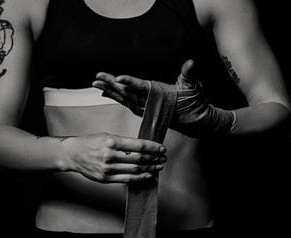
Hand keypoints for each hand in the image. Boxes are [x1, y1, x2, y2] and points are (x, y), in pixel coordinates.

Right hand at [62, 133, 166, 183]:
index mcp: (112, 141)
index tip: (162, 148)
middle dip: (154, 158)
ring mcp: (108, 168)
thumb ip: (124, 143)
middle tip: (163, 158)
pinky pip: (127, 180)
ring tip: (159, 166)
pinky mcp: (106, 178)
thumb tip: (144, 148)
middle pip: (139, 158)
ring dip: (150, 168)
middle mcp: (110, 155)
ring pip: (135, 169)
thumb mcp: (107, 136)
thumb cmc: (92, 143)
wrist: (73, 154)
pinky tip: (149, 175)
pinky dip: (140, 178)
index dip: (153, 148)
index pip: (138, 146)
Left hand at [92, 60, 233, 137]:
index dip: (130, 83)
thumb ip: (189, 75)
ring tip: (96, 83)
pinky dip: (116, 98)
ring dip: (110, 91)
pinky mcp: (143, 109)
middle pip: (128, 93)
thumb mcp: (192, 88)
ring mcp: (145, 107)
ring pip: (124, 99)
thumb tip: (190, 63)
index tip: (118, 78)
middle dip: (112, 85)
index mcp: (159, 96)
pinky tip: (106, 92)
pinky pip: (127, 103)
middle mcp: (149, 103)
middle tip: (98, 77)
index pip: (142, 88)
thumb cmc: (193, 104)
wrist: (193, 121)